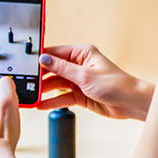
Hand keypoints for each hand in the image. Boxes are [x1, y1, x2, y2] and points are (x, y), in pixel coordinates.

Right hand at [38, 44, 154, 120]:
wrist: (131, 103)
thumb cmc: (116, 84)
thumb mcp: (85, 75)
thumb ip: (62, 68)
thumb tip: (44, 59)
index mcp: (82, 53)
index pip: (55, 53)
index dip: (41, 60)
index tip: (27, 65)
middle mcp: (79, 65)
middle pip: (54, 70)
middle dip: (40, 78)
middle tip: (26, 84)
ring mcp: (79, 80)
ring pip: (56, 85)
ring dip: (45, 91)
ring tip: (31, 96)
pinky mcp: (80, 95)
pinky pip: (62, 97)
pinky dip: (52, 101)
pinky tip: (42, 105)